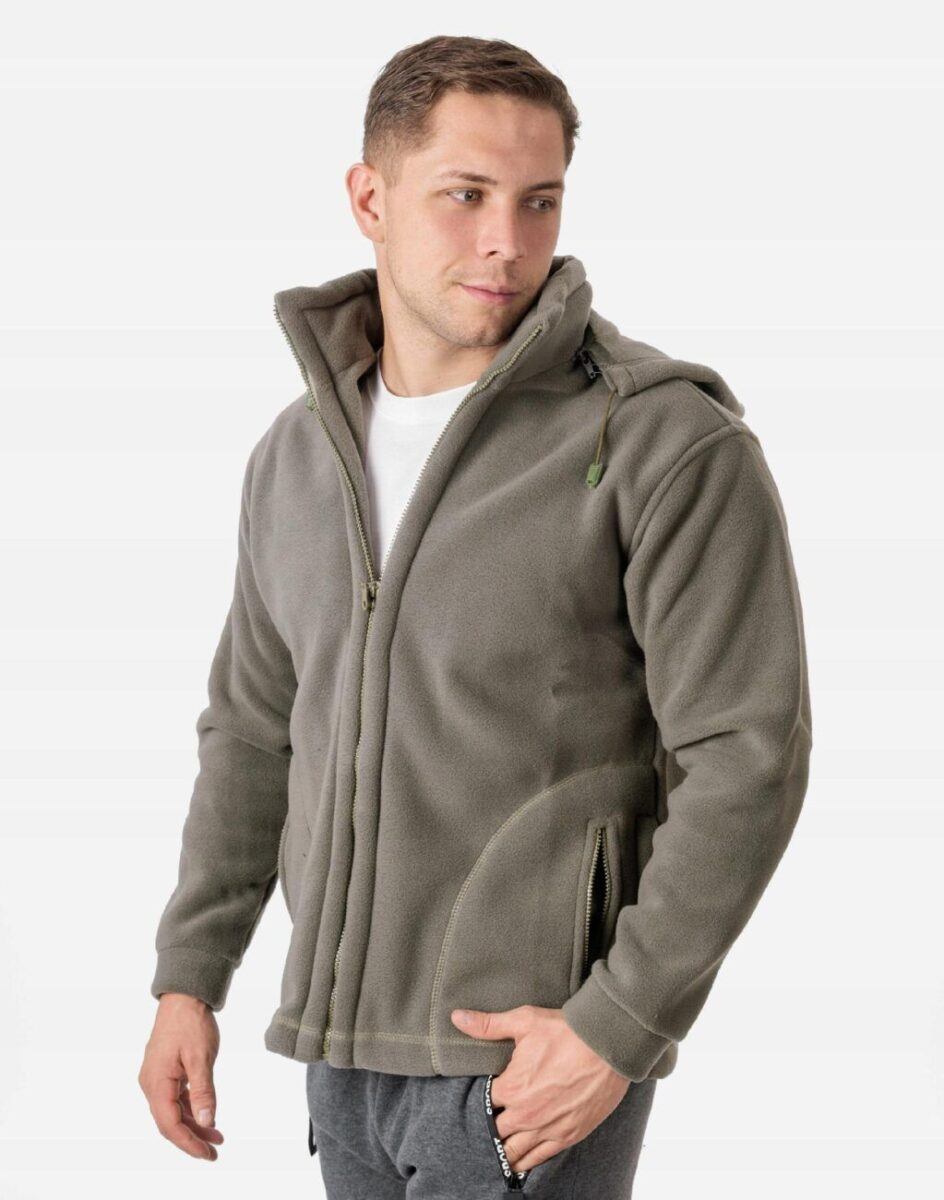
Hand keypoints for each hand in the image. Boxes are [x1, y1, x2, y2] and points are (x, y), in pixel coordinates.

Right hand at [138, 993, 224, 1159]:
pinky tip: (206, 1115)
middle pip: (169, 1122)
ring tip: (217, 1136)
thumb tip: (207, 1121)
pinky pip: (174, 1098)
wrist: (184, 996)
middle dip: (192, 1138)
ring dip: (193, 1125)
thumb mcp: (201, 1058)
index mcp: (156, 1083)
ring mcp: (156, 1078)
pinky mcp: (164, 1072)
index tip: (208, 1154)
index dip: (189, 1143)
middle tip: (215, 1151)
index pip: (170, 1125)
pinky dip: (190, 1109)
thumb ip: (203, 1091)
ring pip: (172, 1111)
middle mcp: (151, 1084)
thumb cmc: (191, 1022)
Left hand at [450, 1004, 629, 1172]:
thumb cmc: (566, 1031)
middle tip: (491, 1119)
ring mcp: (548, 1129)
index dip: (482, 1098)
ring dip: (505, 1149)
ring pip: (514, 1152)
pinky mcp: (568, 1135)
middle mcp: (527, 1115)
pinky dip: (527, 1161)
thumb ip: (488, 1025)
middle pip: (496, 1131)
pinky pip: (540, 1158)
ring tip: (498, 1146)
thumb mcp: (524, 1021)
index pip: (484, 1103)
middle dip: (491, 1125)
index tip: (485, 1093)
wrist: (608, 1046)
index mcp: (512, 1088)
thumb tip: (457, 1018)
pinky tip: (519, 1163)